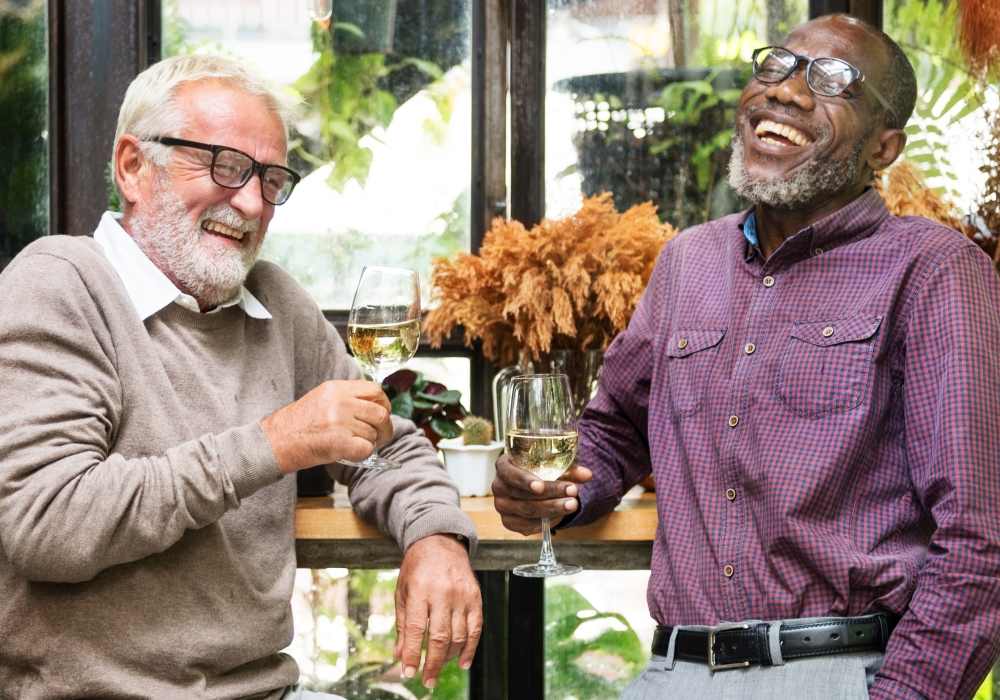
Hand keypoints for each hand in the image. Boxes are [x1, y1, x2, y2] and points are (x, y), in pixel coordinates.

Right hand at [259, 380, 392, 472]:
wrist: (275, 442)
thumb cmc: (297, 424)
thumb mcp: (322, 398)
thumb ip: (347, 398)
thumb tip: (375, 405)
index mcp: (336, 388)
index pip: (375, 390)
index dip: (384, 404)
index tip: (382, 413)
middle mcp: (340, 402)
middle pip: (380, 412)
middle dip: (385, 428)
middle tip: (380, 436)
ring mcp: (340, 421)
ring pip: (373, 433)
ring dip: (369, 443)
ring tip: (354, 445)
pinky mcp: (338, 442)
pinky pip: (366, 449)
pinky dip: (362, 454)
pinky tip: (350, 453)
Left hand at [394, 534, 481, 688]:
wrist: (440, 542)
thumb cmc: (417, 568)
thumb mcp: (402, 592)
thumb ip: (402, 624)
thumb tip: (400, 655)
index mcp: (420, 589)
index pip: (416, 628)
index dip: (412, 653)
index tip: (409, 672)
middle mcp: (443, 592)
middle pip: (439, 636)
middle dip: (432, 663)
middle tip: (426, 680)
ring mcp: (462, 595)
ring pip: (458, 635)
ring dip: (449, 658)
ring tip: (439, 669)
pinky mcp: (475, 597)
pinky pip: (476, 628)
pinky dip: (470, 648)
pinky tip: (463, 662)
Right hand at [492, 454, 592, 533]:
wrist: (531, 487)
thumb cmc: (540, 472)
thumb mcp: (553, 467)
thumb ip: (570, 470)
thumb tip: (587, 475)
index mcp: (503, 466)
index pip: (509, 473)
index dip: (523, 480)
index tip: (539, 486)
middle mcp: (498, 486)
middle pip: (522, 494)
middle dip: (550, 494)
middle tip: (572, 492)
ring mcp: (502, 506)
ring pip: (527, 510)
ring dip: (552, 508)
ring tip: (572, 504)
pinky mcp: (508, 522)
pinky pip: (526, 526)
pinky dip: (545, 521)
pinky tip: (560, 515)